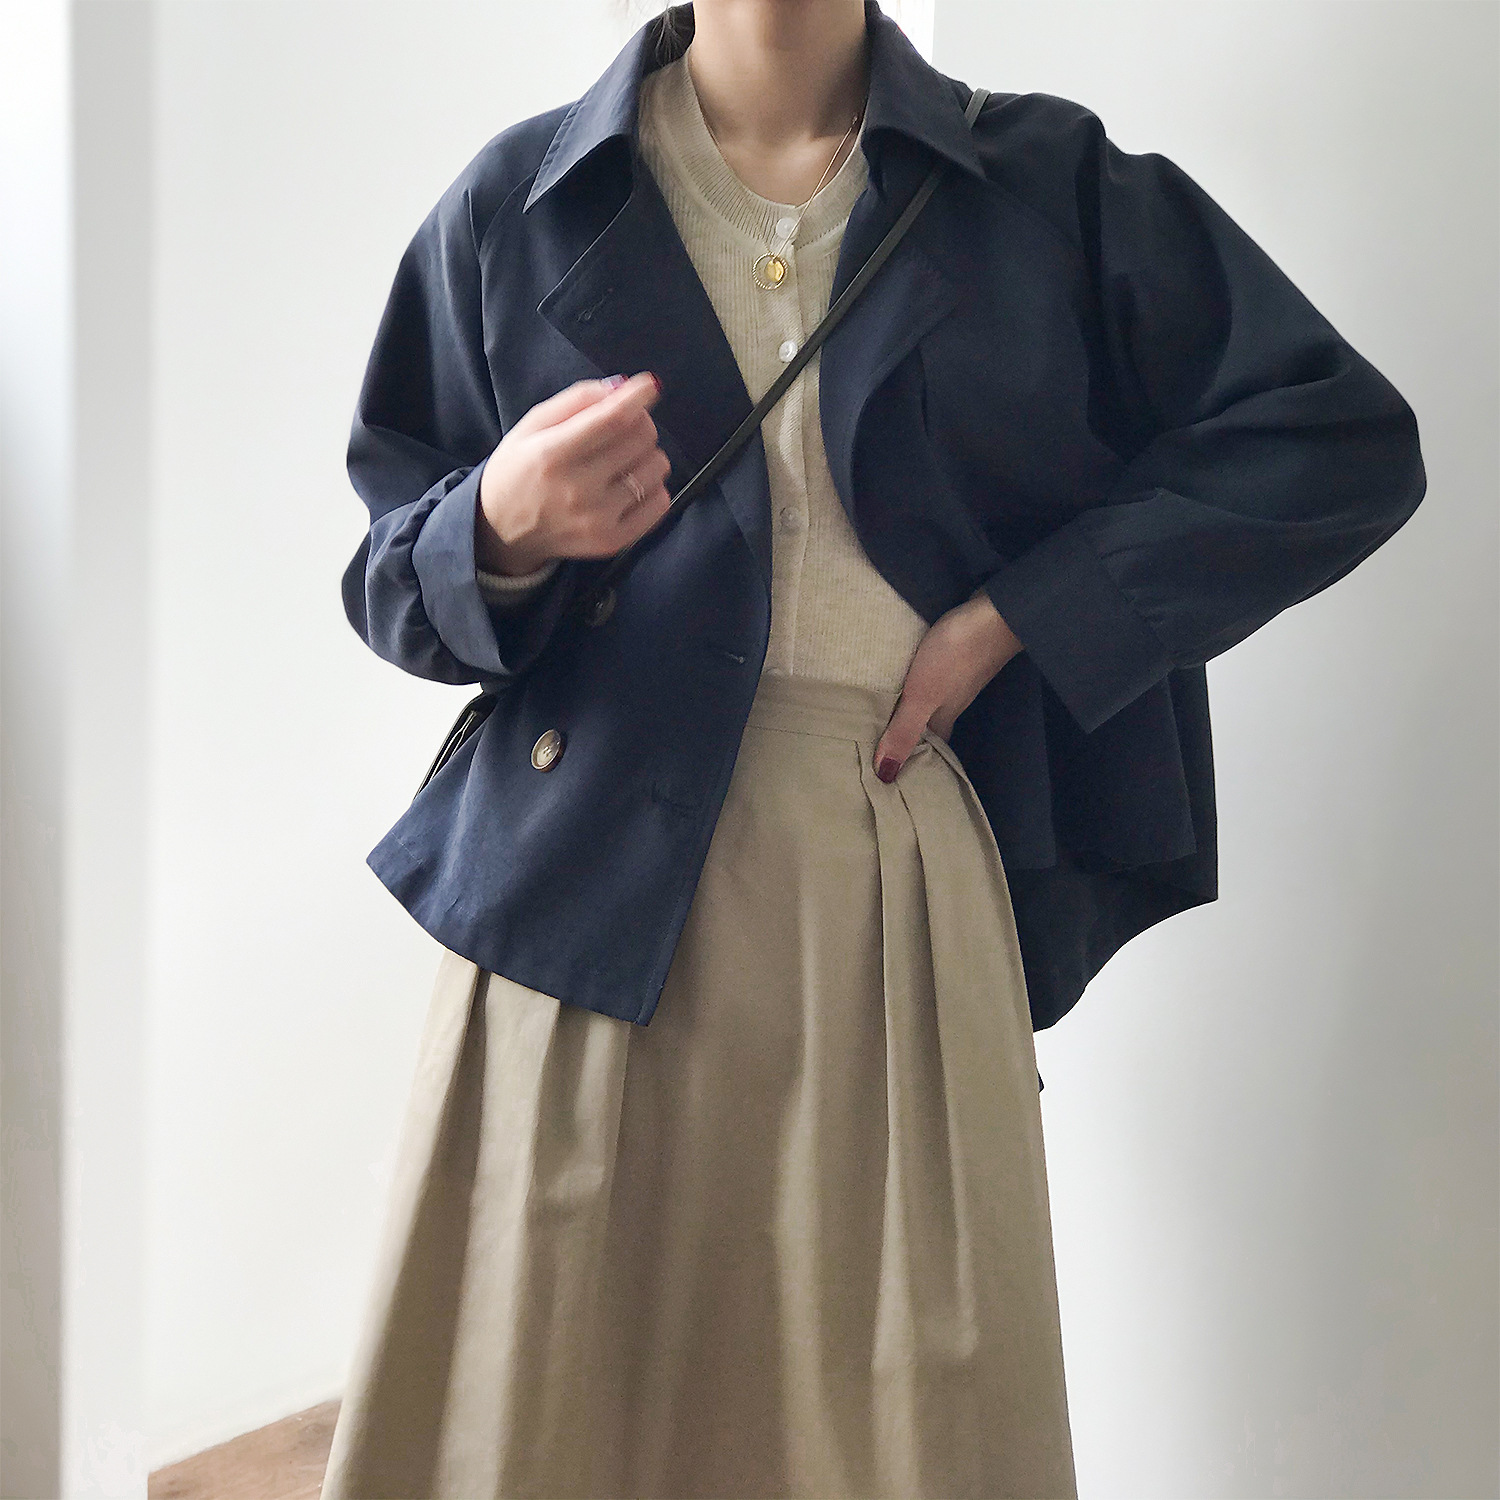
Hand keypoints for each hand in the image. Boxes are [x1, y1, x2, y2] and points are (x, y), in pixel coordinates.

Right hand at [475, 372, 672, 574]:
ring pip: (655, 468)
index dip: (637, 397)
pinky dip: (654, 486)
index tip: (649, 386)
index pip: (612, 419)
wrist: (502, 530)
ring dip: (647, 454)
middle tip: (624, 427)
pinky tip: (633, 483)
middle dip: (639, 423)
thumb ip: (577, 400)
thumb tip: (622, 387)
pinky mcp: (613, 541)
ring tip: (625, 458)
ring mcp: (598, 519)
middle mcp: (577, 489)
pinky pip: (659, 504)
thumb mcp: (533, 425)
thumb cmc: (518, 470)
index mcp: (553, 455)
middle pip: (640, 439)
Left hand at [873, 589, 1023, 782]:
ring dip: (908, 712)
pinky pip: (930, 679)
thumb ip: (904, 730)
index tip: (887, 777)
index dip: (910, 763)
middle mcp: (950, 701)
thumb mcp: (923, 696)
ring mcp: (954, 677)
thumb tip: (886, 777)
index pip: (928, 750)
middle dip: (907, 738)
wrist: (994, 612)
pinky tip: (901, 679)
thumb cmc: (957, 655)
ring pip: (928, 703)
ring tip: (881, 716)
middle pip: (927, 727)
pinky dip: (915, 686)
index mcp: (944, 717)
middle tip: (878, 748)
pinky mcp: (954, 655)